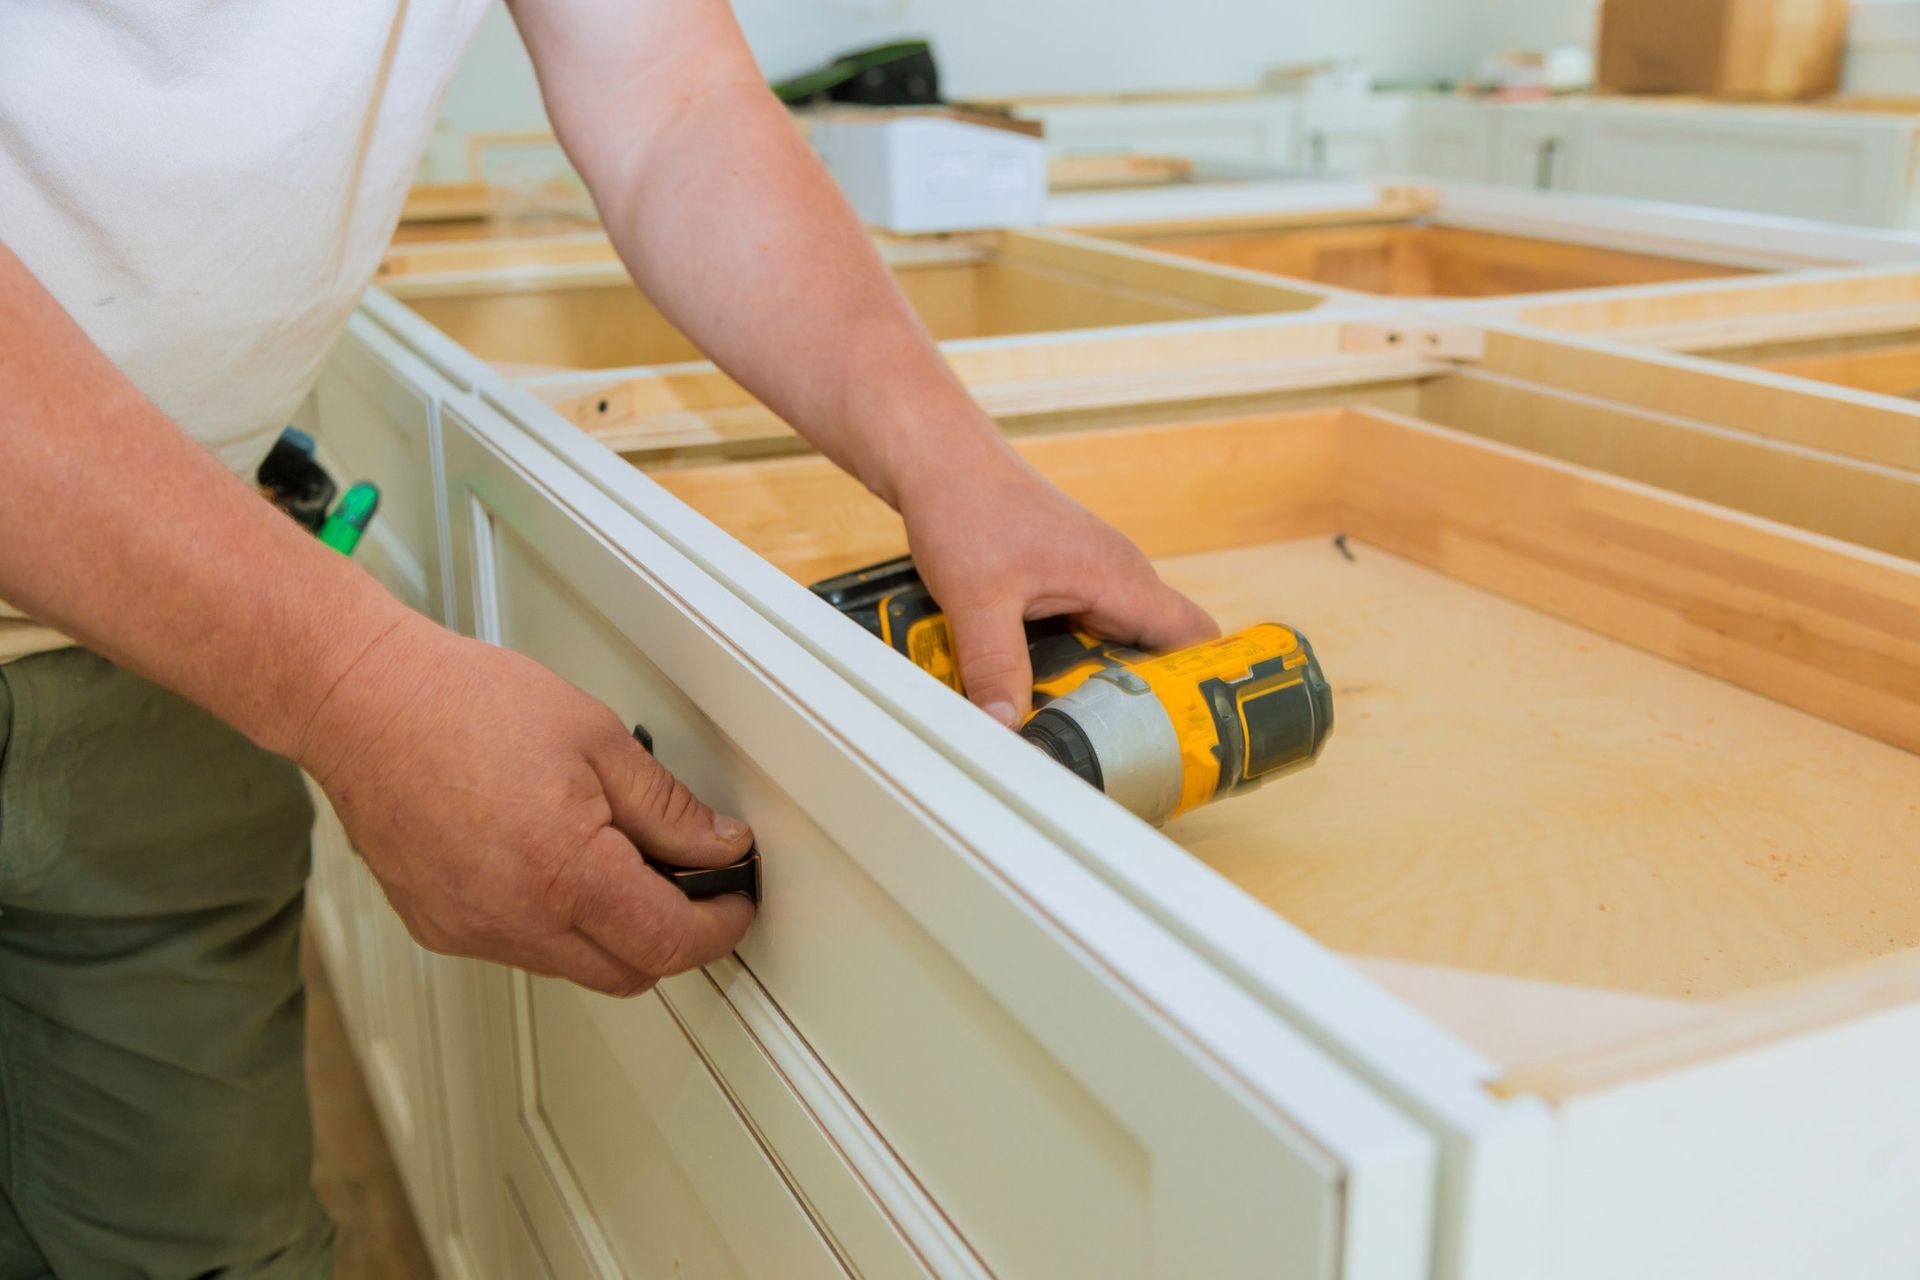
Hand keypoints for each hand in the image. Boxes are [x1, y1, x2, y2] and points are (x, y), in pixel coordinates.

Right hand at [296, 613, 753, 995]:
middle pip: (629, 973)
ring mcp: (472, 931)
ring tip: (614, 858)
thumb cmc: (463, 706)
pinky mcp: (440, 929)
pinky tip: (553, 865)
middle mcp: (515, 920)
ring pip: (575, 967)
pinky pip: (522, 950)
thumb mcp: (597, 739)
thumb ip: (668, 808)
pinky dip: (555, 924)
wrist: (364, 705)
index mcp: (564, 873)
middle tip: (691, 883)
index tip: (735, 903)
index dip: (720, 927)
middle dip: (672, 937)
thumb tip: (718, 846)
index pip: (670, 942)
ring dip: (611, 933)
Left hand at [899, 441, 1217, 724]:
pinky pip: (1085, 633)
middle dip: (1141, 702)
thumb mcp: (978, 600)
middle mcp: (1118, 577)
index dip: (1200, 685)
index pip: (1195, 637)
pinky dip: (1070, 664)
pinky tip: (1040, 691)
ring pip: (1116, 646)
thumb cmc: (968, 506)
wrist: (939, 460)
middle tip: (1115, 751)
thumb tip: (1006, 728)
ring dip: (1098, 685)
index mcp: (1120, 577)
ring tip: (1076, 733)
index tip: (1185, 733)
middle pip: (1157, 653)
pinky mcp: (1065, 581)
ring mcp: (1093, 578)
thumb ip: (995, 667)